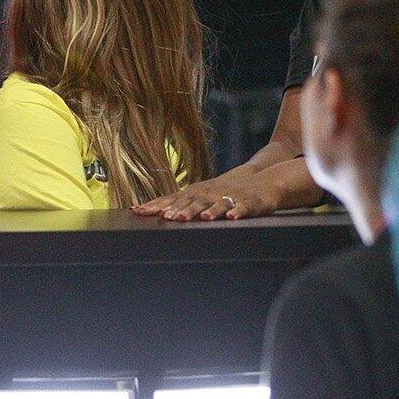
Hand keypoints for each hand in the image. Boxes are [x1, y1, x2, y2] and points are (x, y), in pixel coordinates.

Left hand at [134, 179, 278, 221]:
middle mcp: (208, 194)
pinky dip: (236, 212)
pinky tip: (231, 217)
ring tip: (196, 218)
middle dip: (177, 210)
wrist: (260, 180)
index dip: (155, 206)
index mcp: (195, 193)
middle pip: (191, 202)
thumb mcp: (200, 195)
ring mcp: (227, 197)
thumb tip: (152, 212)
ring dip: (205, 211)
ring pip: (215, 205)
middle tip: (164, 218)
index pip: (171, 199)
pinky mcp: (247, 203)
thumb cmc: (223, 191)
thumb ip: (179, 203)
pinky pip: (241, 208)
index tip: (138, 211)